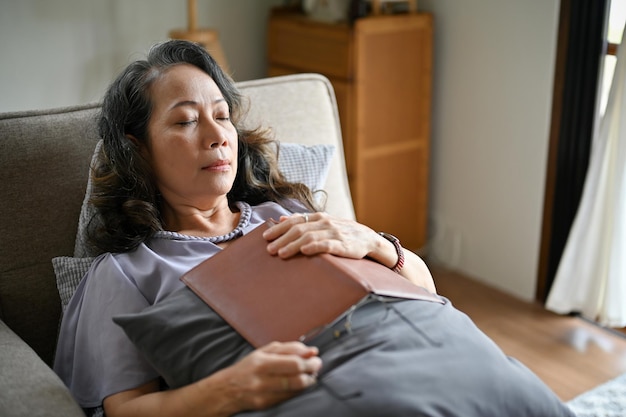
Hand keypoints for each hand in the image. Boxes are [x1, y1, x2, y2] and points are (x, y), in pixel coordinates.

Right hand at [221, 341, 320, 410]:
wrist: (227, 389)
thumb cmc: (248, 368)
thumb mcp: (264, 352)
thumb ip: (288, 349)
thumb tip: (311, 350)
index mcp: (262, 361)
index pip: (293, 362)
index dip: (309, 361)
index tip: (316, 358)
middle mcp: (262, 378)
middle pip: (296, 377)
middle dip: (311, 370)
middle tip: (316, 366)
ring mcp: (264, 393)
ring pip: (294, 389)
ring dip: (308, 381)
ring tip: (310, 376)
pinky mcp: (265, 405)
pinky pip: (289, 397)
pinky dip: (298, 390)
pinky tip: (300, 385)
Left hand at [263, 212, 437, 293]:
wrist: (370, 241)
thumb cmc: (343, 234)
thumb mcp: (323, 224)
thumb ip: (303, 221)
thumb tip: (281, 219)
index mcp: (319, 217)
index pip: (295, 221)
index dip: (279, 228)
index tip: (265, 237)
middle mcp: (325, 223)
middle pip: (298, 229)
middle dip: (281, 239)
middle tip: (268, 249)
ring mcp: (334, 233)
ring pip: (309, 237)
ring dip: (292, 245)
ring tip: (280, 254)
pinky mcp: (343, 245)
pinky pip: (326, 245)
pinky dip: (313, 247)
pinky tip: (303, 252)